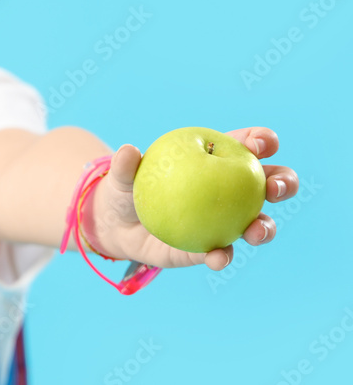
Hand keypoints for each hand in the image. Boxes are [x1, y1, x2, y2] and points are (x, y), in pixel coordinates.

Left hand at [85, 127, 298, 270]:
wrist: (117, 225)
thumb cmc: (126, 188)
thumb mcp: (121, 174)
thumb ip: (125, 164)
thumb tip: (128, 151)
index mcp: (214, 160)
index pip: (245, 145)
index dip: (260, 141)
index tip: (260, 145)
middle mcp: (228, 191)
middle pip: (268, 183)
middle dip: (283, 182)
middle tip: (274, 187)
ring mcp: (225, 222)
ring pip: (258, 222)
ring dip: (265, 227)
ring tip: (256, 230)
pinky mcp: (210, 248)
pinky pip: (223, 253)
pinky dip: (223, 256)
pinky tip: (218, 258)